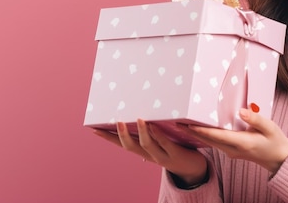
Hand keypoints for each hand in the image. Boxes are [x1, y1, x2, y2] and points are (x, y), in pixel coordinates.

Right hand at [93, 119, 207, 184]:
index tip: (94, 129)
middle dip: (121, 135)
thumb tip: (136, 119)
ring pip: (147, 145)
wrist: (193, 168)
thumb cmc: (175, 150)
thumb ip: (149, 135)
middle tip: (115, 121)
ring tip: (137, 118)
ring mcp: (162, 155)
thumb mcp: (158, 144)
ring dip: (141, 132)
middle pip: (130, 147)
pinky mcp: (175, 153)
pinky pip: (165, 143)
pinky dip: (159, 134)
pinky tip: (154, 125)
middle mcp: (149, 155)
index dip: (108, 138)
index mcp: (143, 152)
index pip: (121, 145)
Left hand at [178, 107, 287, 174]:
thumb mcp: (270, 127)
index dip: (201, 130)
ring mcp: (231, 152)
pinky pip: (214, 143)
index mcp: (242, 143)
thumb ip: (255, 119)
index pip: (217, 136)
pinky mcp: (231, 151)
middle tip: (177, 121)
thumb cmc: (275, 141)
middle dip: (192, 131)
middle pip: (208, 140)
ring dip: (196, 134)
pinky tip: (197, 129)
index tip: (188, 124)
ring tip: (182, 123)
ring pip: (210, 143)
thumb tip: (241, 112)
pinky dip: (204, 136)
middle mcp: (233, 150)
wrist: (279, 159)